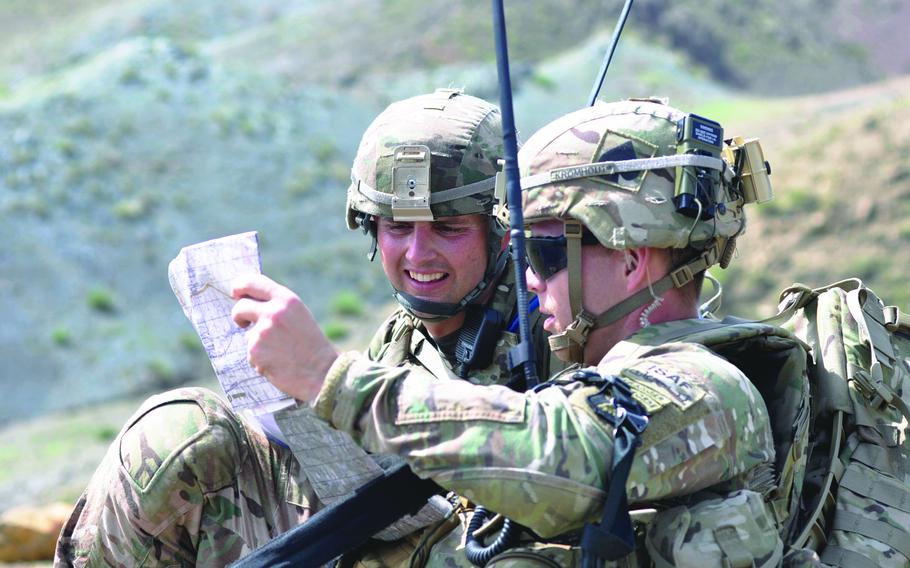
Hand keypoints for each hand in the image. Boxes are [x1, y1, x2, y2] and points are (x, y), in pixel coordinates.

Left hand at [231, 274, 337, 401]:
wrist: (322, 372)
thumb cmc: (311, 344)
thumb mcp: (297, 315)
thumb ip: (276, 305)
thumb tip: (247, 300)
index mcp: (286, 299)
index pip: (251, 282)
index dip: (238, 287)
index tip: (236, 294)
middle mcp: (274, 312)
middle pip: (240, 307)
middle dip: (239, 316)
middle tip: (244, 323)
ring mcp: (263, 332)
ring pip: (246, 334)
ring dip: (257, 344)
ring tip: (279, 352)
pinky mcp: (255, 351)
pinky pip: (250, 353)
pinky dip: (260, 359)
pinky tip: (277, 362)